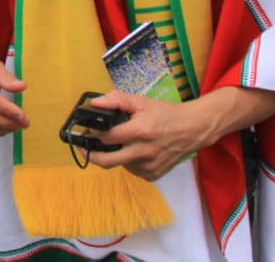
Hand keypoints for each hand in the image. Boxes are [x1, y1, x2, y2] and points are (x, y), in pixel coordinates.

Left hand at [81, 91, 210, 181]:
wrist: (191, 129)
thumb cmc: (165, 114)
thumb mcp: (141, 101)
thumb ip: (116, 99)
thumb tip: (95, 103)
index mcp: (140, 132)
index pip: (105, 137)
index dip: (92, 133)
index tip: (86, 130)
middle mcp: (144, 152)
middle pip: (106, 160)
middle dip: (90, 154)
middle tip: (83, 147)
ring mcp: (148, 166)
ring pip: (119, 164)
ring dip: (113, 154)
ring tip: (119, 142)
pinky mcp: (152, 175)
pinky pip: (131, 170)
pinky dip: (127, 160)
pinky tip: (133, 149)